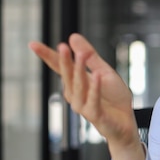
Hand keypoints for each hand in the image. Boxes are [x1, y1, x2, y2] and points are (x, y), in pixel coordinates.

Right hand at [29, 33, 144, 159]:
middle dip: (64, 61)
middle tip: (62, 46)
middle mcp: (75, 94)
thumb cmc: (114, 99)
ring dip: (80, 71)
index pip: (59, 67)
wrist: (126, 122)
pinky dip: (95, 89)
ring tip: (81, 55)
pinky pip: (93, 101)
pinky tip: (98, 77)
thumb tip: (73, 36)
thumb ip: (90, 56)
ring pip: (79, 86)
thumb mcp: (104, 71)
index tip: (33, 44)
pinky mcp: (95, 115)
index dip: (47, 55)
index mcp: (76, 82)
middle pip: (67, 75)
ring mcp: (83, 105)